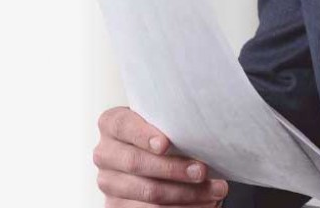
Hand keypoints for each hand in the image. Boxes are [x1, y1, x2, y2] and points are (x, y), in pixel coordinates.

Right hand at [94, 106, 228, 205]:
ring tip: (215, 189)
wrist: (151, 159)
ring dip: (186, 193)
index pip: (123, 125)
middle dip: (173, 168)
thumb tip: (196, 128)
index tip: (165, 144)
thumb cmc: (160, 134)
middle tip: (201, 170)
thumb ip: (166, 121)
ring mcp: (109, 184)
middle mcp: (104, 153)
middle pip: (136, 163)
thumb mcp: (158, 121)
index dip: (143, 134)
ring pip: (149, 192)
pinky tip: (205, 203)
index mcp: (110, 124)